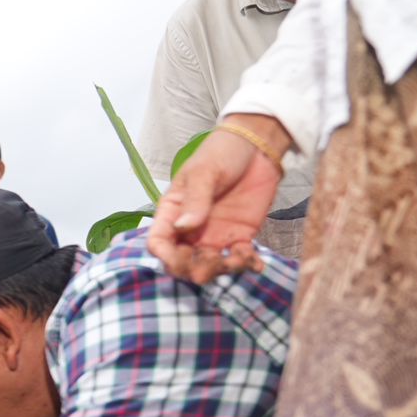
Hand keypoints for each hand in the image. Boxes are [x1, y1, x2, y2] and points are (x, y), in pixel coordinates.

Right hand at [148, 117, 285, 283]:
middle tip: (212, 264)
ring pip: (210, 265)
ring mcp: (215, 235)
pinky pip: (239, 258)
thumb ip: (195, 200)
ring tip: (239, 260)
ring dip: (222, 271)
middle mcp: (190, 229)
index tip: (180, 259)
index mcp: (172, 213)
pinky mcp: (240, 235)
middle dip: (194, 270)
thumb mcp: (204, 173)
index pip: (159, 242)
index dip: (165, 256)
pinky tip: (256, 263)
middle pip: (182, 261)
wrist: (256, 145)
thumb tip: (183, 228)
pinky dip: (247, 264)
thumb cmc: (221, 152)